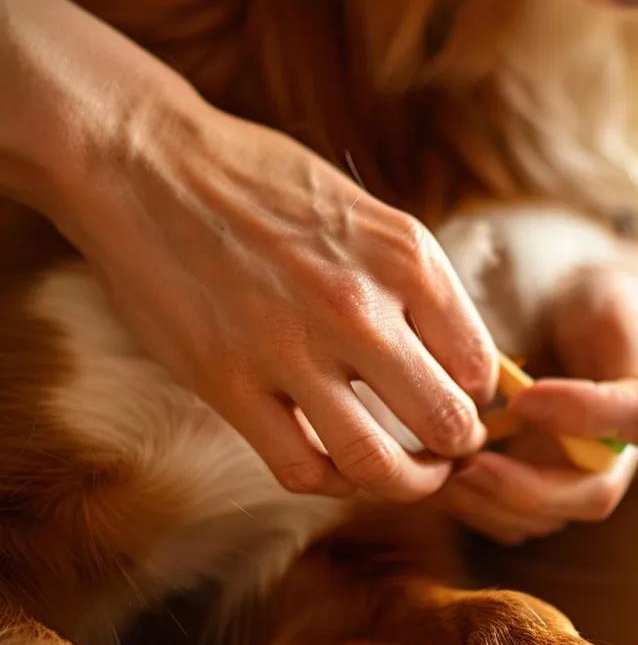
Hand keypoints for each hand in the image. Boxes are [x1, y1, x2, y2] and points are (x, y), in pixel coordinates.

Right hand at [52, 86, 495, 501]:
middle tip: (450, 450)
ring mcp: (290, 349)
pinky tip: (337, 466)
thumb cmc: (264, 184)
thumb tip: (461, 362)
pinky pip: (301, 468)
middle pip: (447, 422)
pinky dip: (331, 482)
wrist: (147, 161)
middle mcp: (358, 307)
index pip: (481, 366)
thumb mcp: (366, 216)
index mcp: (406, 258)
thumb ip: (415, 287)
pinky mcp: (227, 382)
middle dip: (460, 448)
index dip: (483, 399)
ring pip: (378, 464)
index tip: (466, 402)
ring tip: (410, 474)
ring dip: (408, 484)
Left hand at [437, 267, 637, 542]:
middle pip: (588, 496)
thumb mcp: (599, 295)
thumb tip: (522, 393)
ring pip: (543, 519)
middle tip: (465, 464)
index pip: (637, 418)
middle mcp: (618, 455)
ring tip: (437, 469)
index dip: (584, 415)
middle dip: (523, 489)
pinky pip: (508, 520)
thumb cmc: (586, 306)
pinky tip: (431, 472)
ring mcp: (576, 482)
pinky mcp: (537, 493)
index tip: (523, 397)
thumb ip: (584, 325)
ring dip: (487, 503)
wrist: (576, 327)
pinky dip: (468, 506)